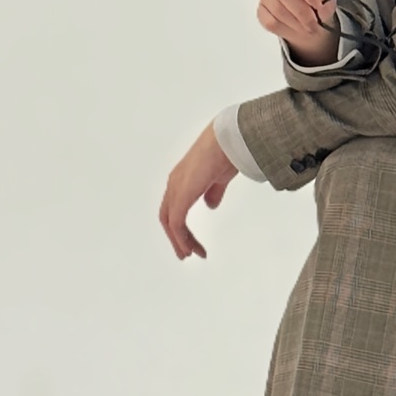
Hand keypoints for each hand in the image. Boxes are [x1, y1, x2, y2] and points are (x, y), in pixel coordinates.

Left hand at [160, 122, 238, 259]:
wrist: (227, 141)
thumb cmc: (226, 152)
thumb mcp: (219, 178)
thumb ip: (213, 192)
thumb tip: (210, 206)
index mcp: (182, 178)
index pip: (174, 207)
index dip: (181, 226)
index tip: (191, 240)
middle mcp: (174, 183)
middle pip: (168, 217)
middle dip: (176, 237)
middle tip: (186, 253)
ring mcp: (176, 188)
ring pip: (170, 221)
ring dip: (179, 240)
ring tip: (189, 254)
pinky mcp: (181, 195)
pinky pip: (176, 222)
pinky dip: (180, 237)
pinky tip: (189, 247)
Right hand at [258, 0, 338, 64]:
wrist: (308, 11)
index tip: (318, 5)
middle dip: (301, 11)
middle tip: (314, 22)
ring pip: (277, 9)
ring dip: (296, 23)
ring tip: (308, 27)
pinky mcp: (261, 9)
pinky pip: (270, 22)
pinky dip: (286, 29)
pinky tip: (297, 28)